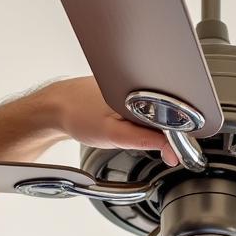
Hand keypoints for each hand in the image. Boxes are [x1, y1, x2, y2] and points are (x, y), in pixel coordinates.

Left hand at [44, 76, 180, 166]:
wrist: (59, 106)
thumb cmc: (79, 117)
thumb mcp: (114, 136)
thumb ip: (145, 141)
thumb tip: (172, 149)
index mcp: (142, 91)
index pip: (174, 117)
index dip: (176, 138)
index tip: (171, 153)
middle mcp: (141, 82)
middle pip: (168, 113)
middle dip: (163, 131)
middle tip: (138, 139)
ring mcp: (136, 82)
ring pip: (157, 110)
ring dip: (152, 124)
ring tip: (127, 126)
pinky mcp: (130, 85)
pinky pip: (146, 105)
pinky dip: (141, 117)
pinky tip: (126, 119)